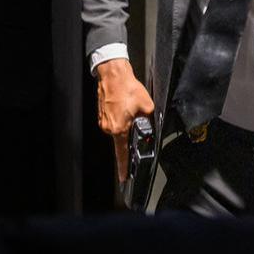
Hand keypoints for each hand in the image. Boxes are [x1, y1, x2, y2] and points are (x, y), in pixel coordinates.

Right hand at [95, 58, 154, 181]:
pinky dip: (121, 116)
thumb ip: (149, 121)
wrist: (113, 74)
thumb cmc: (126, 88)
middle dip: (132, 133)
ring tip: (130, 108)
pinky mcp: (103, 115)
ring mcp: (104, 121)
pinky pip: (114, 121)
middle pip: (123, 139)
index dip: (124, 168)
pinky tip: (125, 106)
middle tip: (137, 118)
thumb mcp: (146, 106)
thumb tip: (150, 128)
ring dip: (127, 123)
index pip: (122, 154)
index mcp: (119, 129)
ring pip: (119, 129)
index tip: (124, 178)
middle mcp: (109, 128)